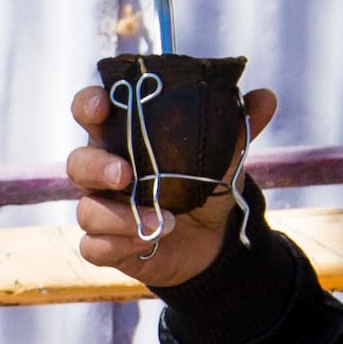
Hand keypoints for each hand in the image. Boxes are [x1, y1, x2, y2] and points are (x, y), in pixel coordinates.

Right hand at [70, 80, 280, 291]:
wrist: (212, 242)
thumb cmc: (205, 187)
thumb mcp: (224, 158)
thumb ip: (238, 128)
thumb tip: (265, 97)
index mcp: (123, 139)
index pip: (91, 113)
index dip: (88, 104)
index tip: (102, 105)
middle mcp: (103, 173)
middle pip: (77, 162)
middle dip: (97, 165)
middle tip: (125, 174)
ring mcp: (101, 210)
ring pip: (86, 209)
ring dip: (120, 216)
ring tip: (165, 220)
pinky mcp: (106, 246)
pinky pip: (93, 246)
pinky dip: (120, 244)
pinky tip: (150, 240)